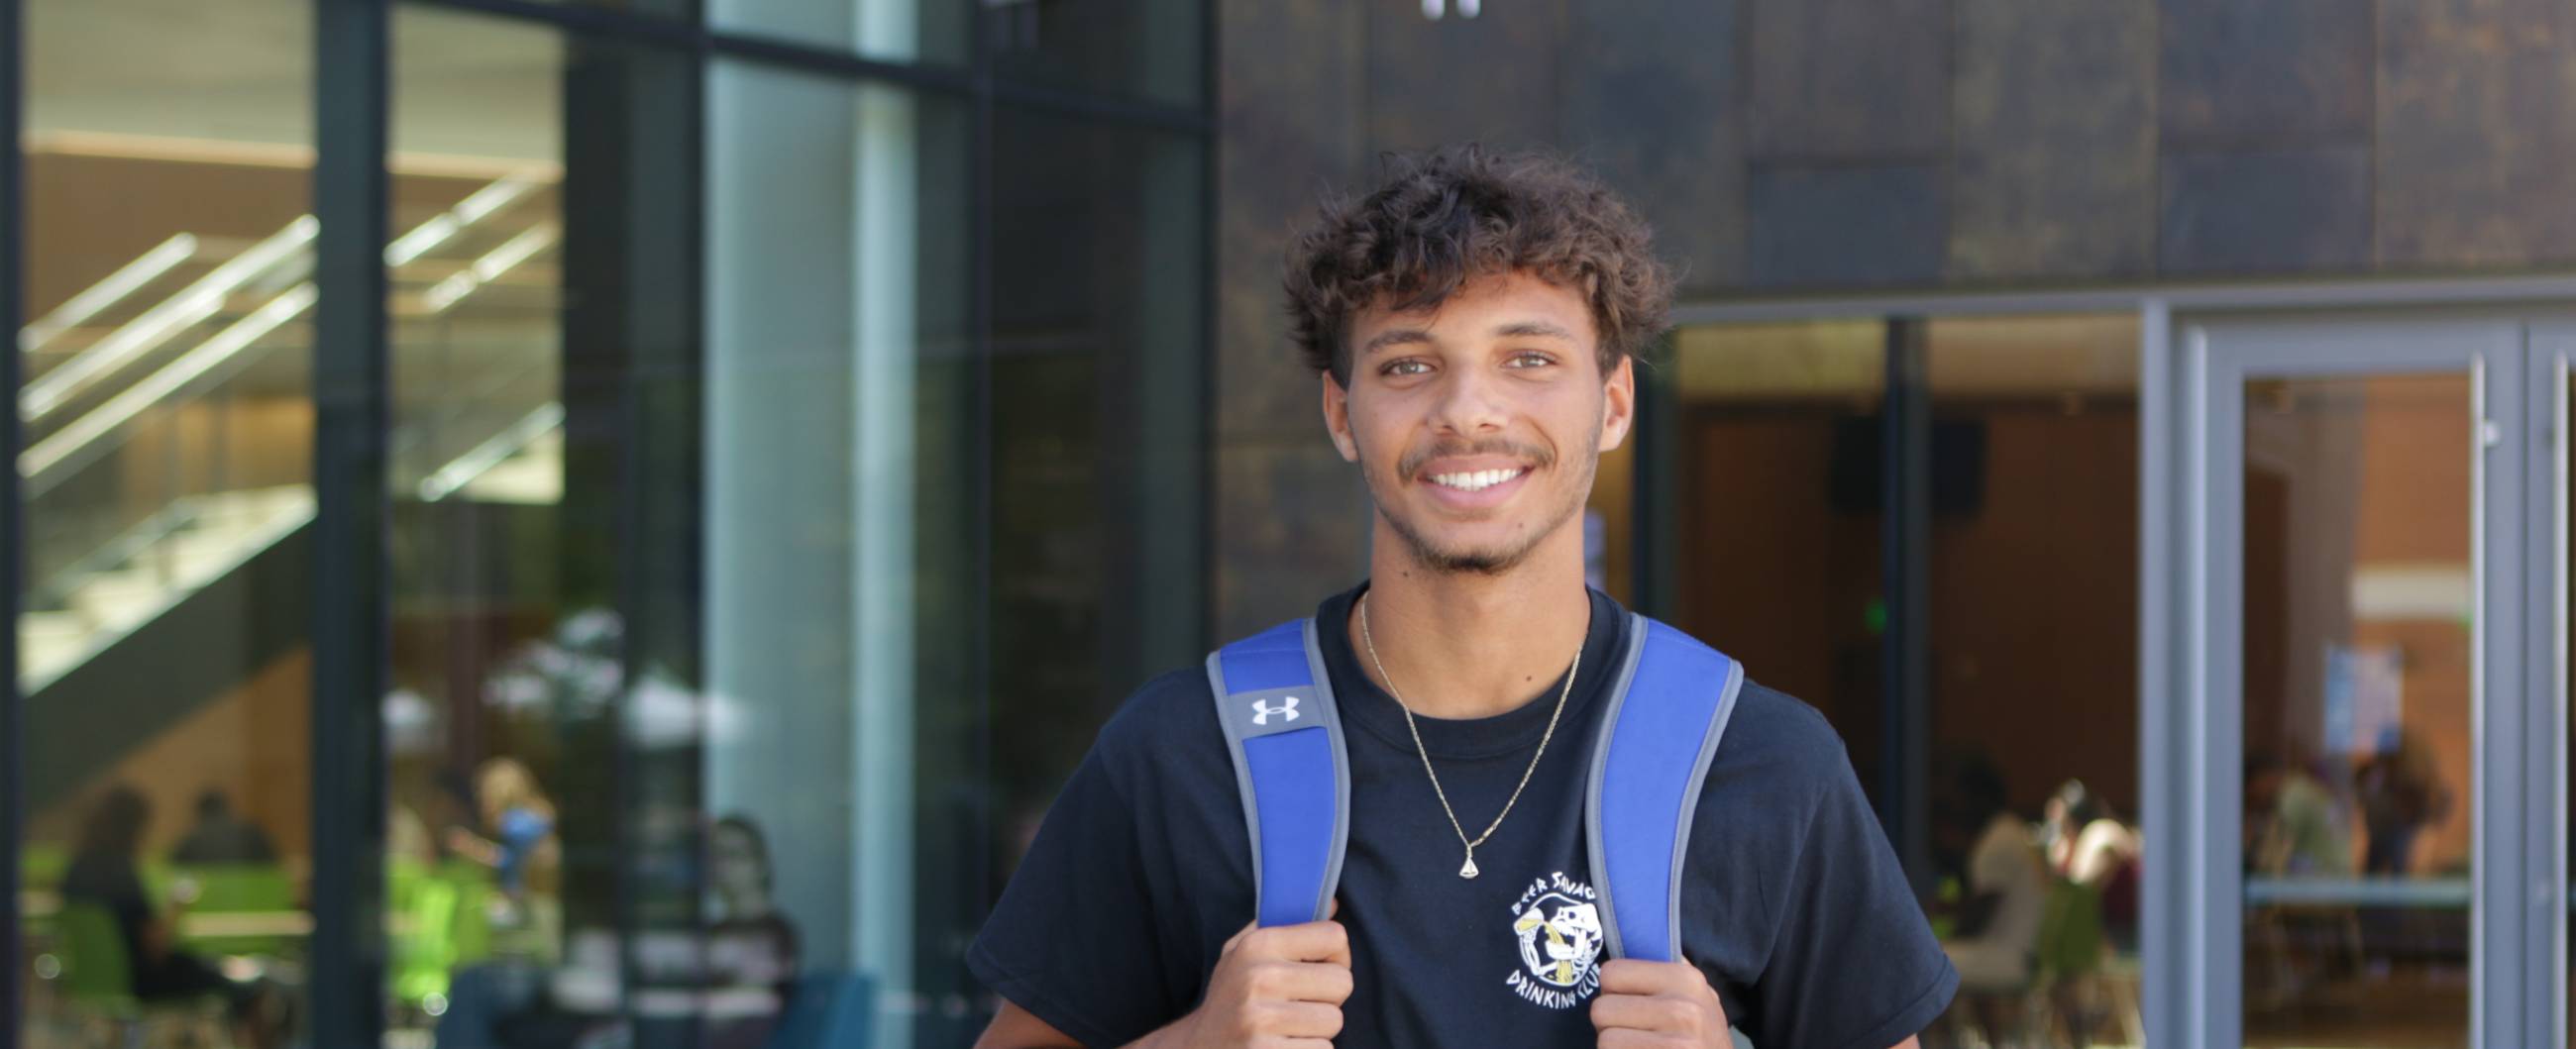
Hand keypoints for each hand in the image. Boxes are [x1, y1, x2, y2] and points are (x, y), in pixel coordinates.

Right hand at [1172, 908, 1351, 1047]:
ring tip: (1290, 1026)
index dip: (1336, 955)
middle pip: (1342, 982)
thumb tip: (1332, 905)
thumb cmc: (1230, 996)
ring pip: (1334, 1020)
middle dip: (1329, 997)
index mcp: (1258, 944)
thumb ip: (1284, 925)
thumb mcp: (1242, 952)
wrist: (1198, 1046)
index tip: (1319, 967)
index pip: (1334, 936)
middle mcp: (1259, 978)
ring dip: (1318, 1028)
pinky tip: (1283, 1045)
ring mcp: (1262, 1019)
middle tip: (1302, 1003)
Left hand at [1589, 958, 1728, 1047]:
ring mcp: (1676, 1044)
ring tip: (1639, 1047)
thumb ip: (1664, 971)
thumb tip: (1627, 939)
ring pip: (1605, 1040)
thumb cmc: (1703, 1038)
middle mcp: (1683, 1009)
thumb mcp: (1697, 996)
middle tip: (1633, 1033)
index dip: (1613, 992)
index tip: (1630, 1005)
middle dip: (1610, 1024)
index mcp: (1686, 979)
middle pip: (1601, 1009)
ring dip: (1615, 1048)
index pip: (1611, 973)